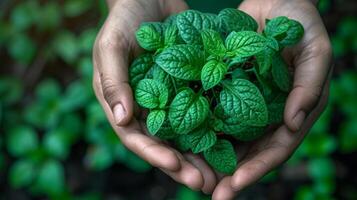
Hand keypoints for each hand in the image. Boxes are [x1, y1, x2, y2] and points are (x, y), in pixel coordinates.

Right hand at [92, 0, 216, 192]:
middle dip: (183, 166)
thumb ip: (114, 80)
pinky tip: (230, 141)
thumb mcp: (112, 46)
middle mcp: (146, 107)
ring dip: (201, 156)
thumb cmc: (125, 18)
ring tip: (221, 175)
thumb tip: (121, 118)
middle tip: (206, 183)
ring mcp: (169, 98)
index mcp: (123, 103)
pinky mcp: (188, 87)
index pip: (136, 137)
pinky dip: (213, 128)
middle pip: (164, 144)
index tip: (177, 166)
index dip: (155, 154)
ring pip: (185, 135)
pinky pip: (201, 110)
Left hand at [211, 0, 332, 198]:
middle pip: (250, 151)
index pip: (276, 149)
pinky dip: (203, 129)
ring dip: (214, 159)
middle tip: (210, 193)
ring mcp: (249, 103)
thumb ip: (309, 86)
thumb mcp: (314, 51)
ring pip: (231, 138)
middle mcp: (270, 113)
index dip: (257, 169)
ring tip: (194, 177)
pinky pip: (216, 112)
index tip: (234, 186)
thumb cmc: (300, 21)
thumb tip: (293, 123)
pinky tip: (186, 142)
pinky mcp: (229, 88)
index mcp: (294, 112)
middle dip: (231, 175)